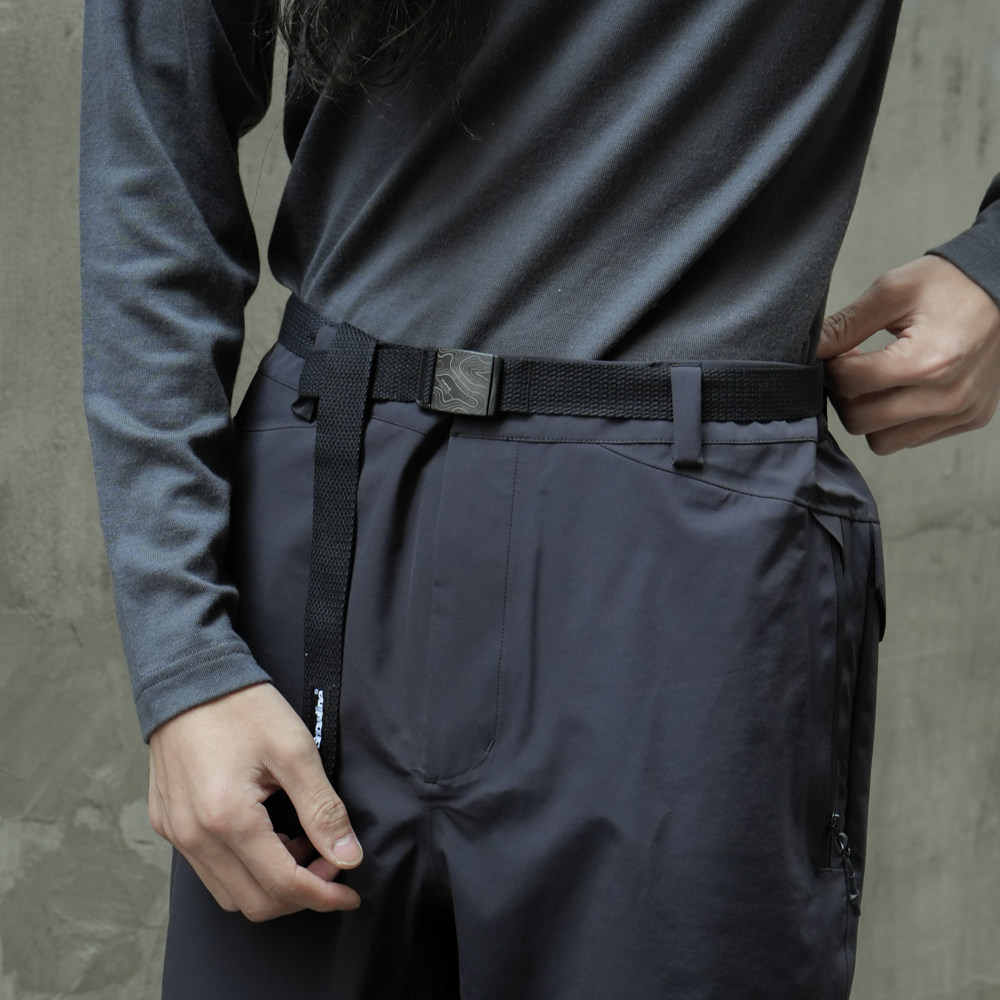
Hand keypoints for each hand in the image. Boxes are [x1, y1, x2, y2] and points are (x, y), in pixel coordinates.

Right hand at [148, 682, 362, 921]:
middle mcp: (194, 837)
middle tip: (330, 863)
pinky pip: (208, 870)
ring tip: (301, 846)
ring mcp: (176, 833)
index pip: (282, 886)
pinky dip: (244, 868)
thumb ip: (323, 809)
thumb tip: (347, 857)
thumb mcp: (295, 750)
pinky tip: (270, 838)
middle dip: (300, 894)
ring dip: (271, 884)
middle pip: (254, 902)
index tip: (350, 893)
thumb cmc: (242, 706)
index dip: (323, 895)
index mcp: (227, 819)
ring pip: (228, 893)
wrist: (189, 675)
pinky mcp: (168, 823)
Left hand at [818, 255, 999, 453]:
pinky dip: (898, 420)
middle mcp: (948, 398)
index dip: (832, 367)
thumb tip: (810, 350)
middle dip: (846, 394)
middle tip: (854, 367)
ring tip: (879, 380)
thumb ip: (846, 324)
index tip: (839, 352)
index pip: (849, 384)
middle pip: (859, 421)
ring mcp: (962, 413)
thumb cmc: (952, 284)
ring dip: (870, 415)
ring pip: (883, 441)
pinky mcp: (970, 420)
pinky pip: (912, 438)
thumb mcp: (893, 290)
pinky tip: (904, 387)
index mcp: (927, 363)